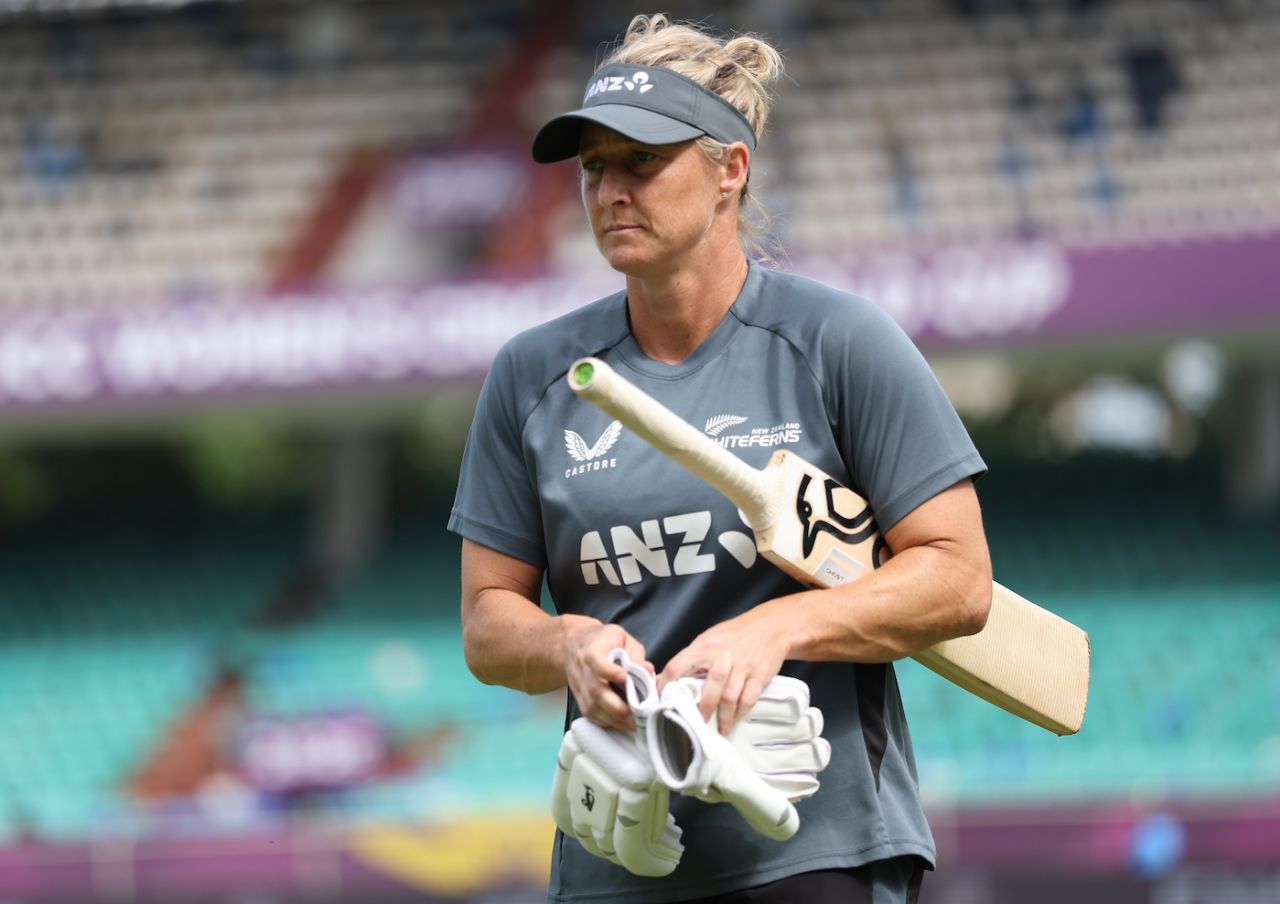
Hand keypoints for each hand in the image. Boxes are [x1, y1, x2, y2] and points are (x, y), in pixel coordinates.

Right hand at [562, 616, 652, 731]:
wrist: (573, 646)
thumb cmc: (603, 641)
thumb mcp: (621, 637)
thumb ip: (635, 654)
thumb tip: (648, 670)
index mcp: (592, 651)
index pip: (598, 662)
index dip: (610, 671)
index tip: (625, 678)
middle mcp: (583, 671)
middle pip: (596, 691)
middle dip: (616, 706)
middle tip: (637, 714)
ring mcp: (579, 688)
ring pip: (592, 708)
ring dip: (614, 719)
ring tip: (633, 724)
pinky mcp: (580, 700)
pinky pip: (591, 716)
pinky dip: (607, 723)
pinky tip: (621, 724)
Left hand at [658, 603, 791, 734]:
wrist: (772, 626)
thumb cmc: (737, 634)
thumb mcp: (710, 638)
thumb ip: (691, 657)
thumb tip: (666, 676)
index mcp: (704, 646)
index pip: (678, 665)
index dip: (667, 684)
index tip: (663, 699)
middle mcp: (722, 656)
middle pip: (709, 687)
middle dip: (702, 709)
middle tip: (697, 722)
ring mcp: (742, 666)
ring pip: (729, 697)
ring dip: (723, 717)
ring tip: (720, 728)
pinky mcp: (759, 675)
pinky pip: (748, 698)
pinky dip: (741, 712)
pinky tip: (736, 718)